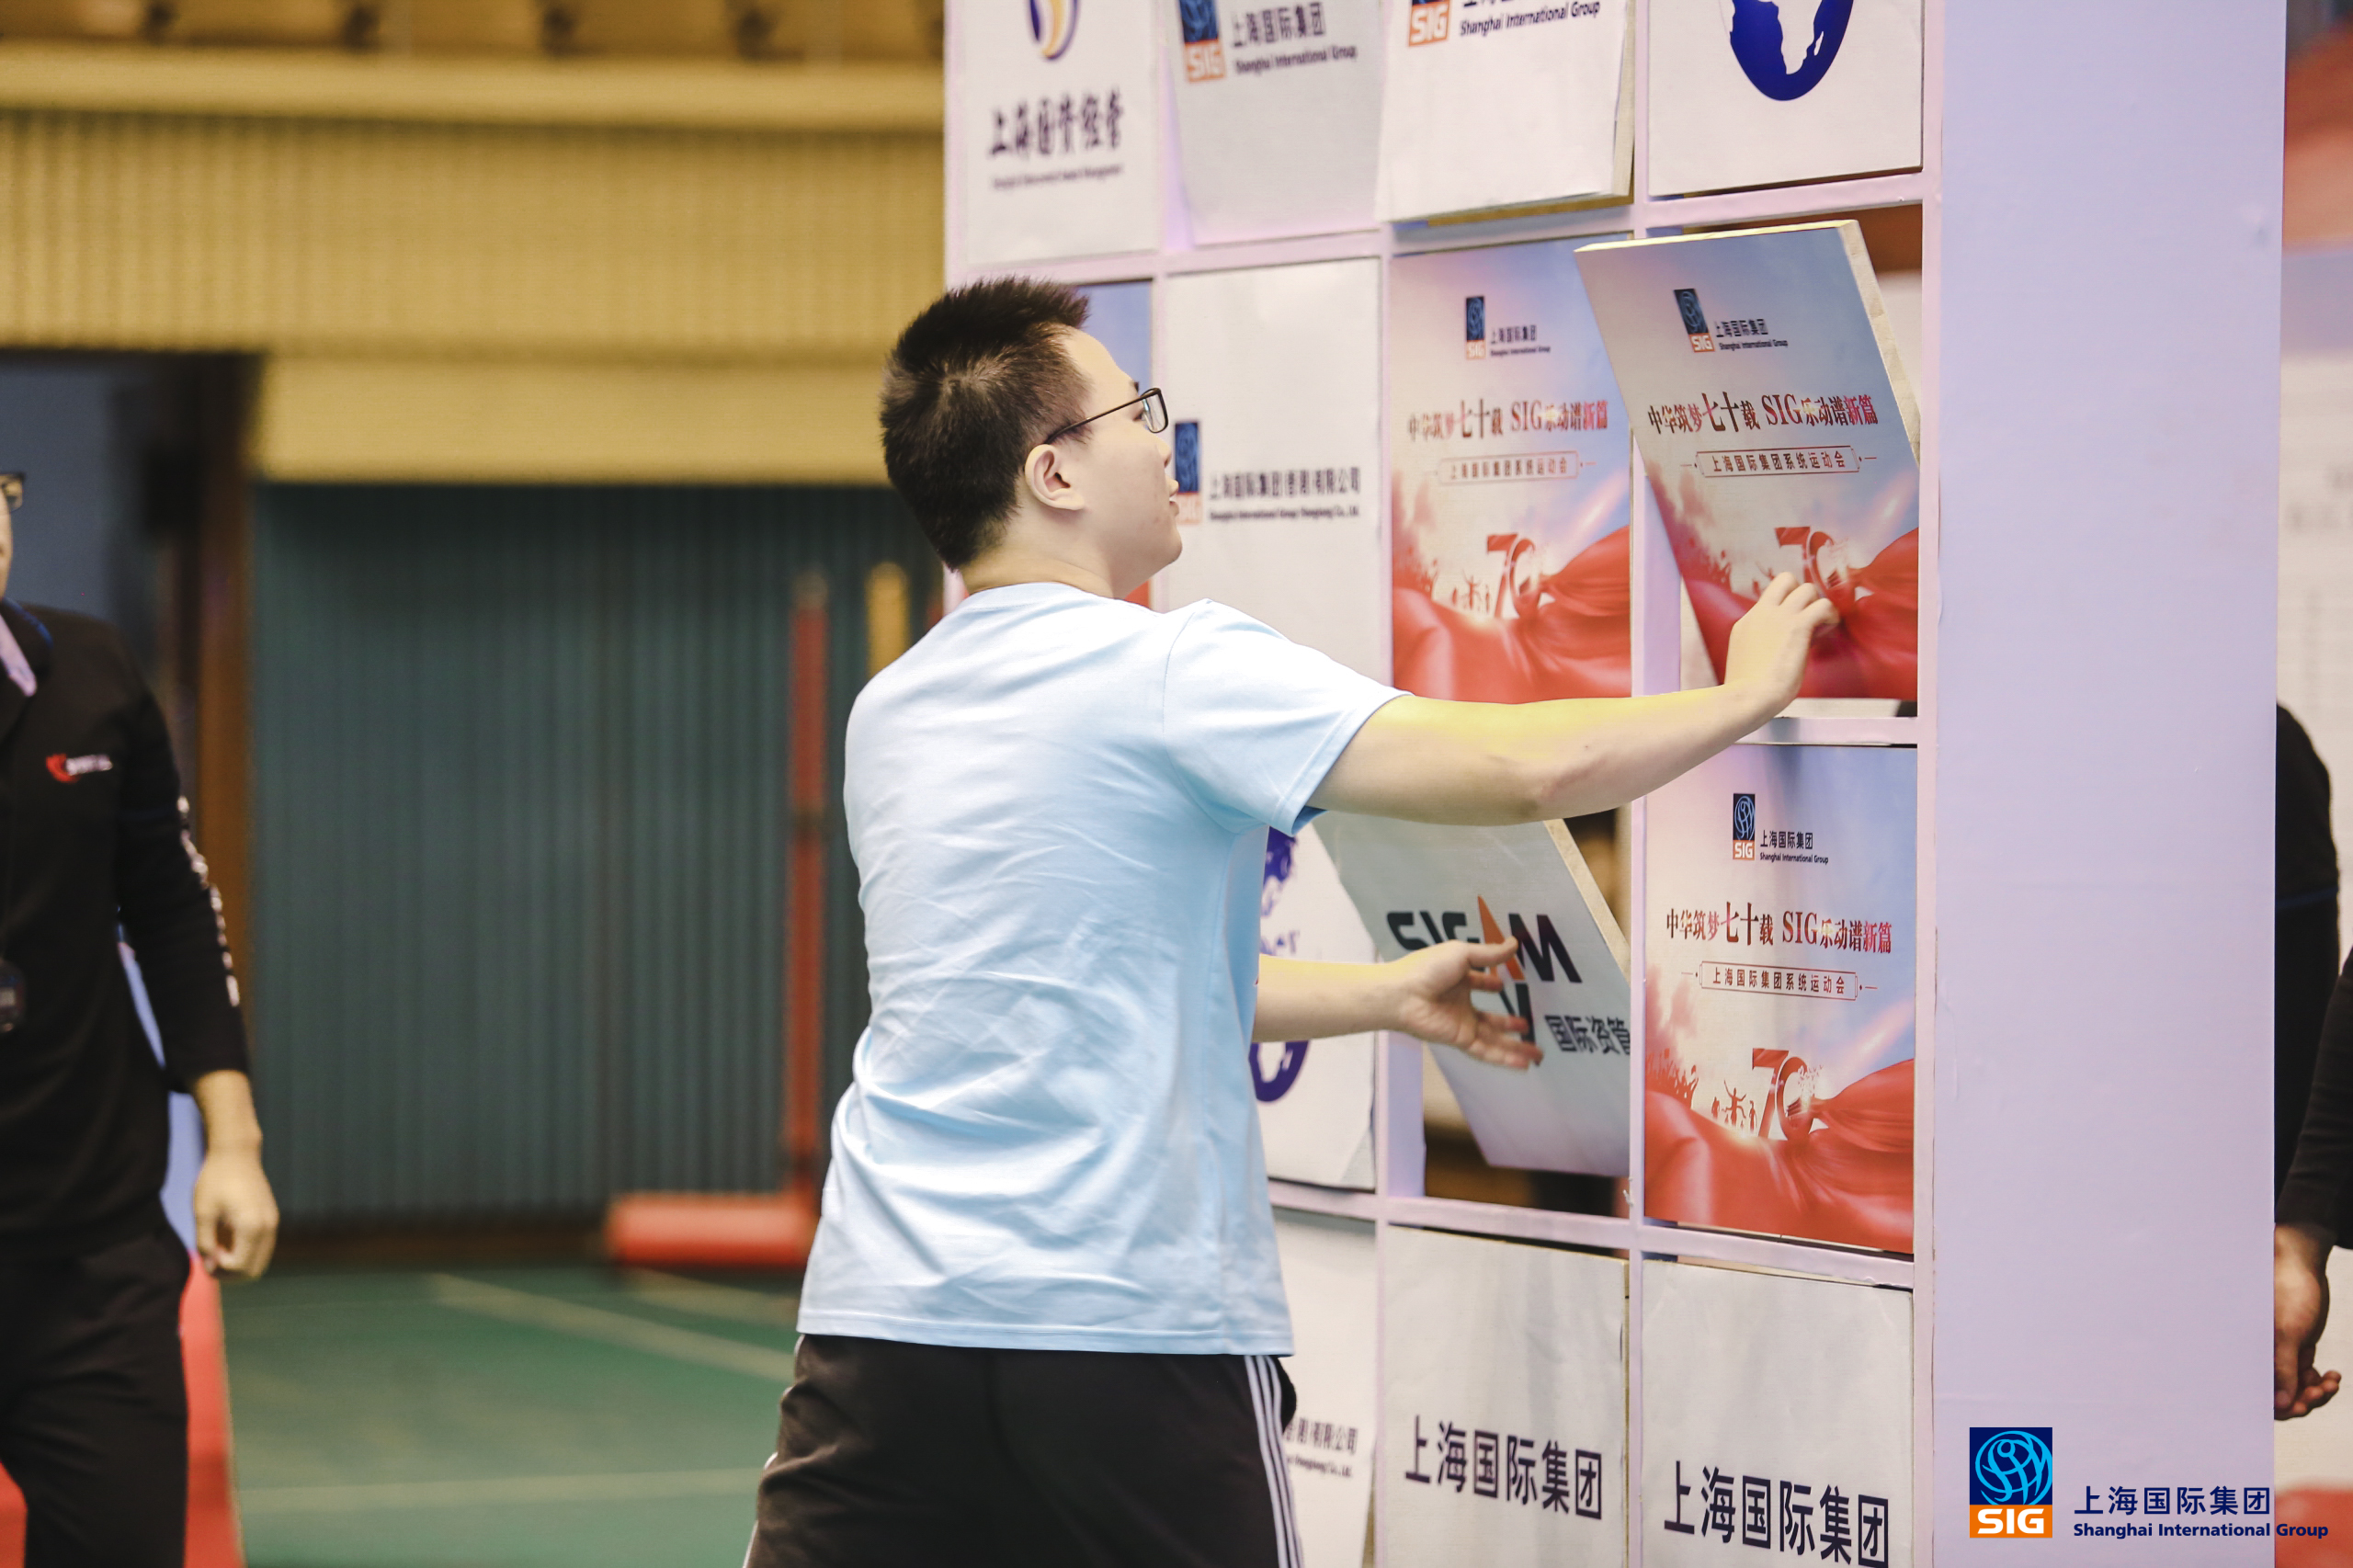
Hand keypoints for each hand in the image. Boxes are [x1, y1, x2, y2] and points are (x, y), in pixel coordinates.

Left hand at [192, 1147, 278, 1278]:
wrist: (236, 1154)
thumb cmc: (215, 1181)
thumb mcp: (203, 1214)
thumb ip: (205, 1243)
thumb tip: (210, 1267)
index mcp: (251, 1228)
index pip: (239, 1267)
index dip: (219, 1269)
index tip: (205, 1254)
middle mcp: (267, 1228)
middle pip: (254, 1271)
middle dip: (231, 1273)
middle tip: (210, 1260)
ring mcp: (272, 1223)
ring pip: (260, 1261)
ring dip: (239, 1263)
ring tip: (218, 1249)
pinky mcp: (271, 1218)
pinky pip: (262, 1247)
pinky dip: (246, 1252)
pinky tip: (228, 1239)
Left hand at [1386, 939, 1539, 1069]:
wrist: (1403, 994)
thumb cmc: (1426, 969)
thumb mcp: (1462, 953)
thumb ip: (1489, 953)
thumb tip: (1513, 944)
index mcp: (1457, 980)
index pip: (1478, 982)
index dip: (1490, 983)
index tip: (1504, 983)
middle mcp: (1459, 1004)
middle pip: (1490, 1018)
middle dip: (1509, 1023)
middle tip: (1528, 1025)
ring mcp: (1460, 1023)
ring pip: (1493, 1039)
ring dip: (1514, 1047)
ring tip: (1537, 1052)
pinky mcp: (1460, 1039)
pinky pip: (1486, 1051)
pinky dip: (1505, 1058)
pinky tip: (1522, 1063)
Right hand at [1722, 573, 1839, 711]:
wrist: (1749, 696)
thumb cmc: (1747, 690)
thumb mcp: (1746, 660)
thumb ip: (1760, 647)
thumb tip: (1780, 647)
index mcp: (1747, 623)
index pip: (1771, 599)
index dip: (1787, 608)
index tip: (1794, 627)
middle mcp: (1762, 613)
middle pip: (1786, 580)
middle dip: (1802, 594)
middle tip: (1809, 616)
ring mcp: (1780, 617)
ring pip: (1807, 588)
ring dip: (1819, 604)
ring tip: (1823, 625)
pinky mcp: (1798, 626)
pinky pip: (1823, 605)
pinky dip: (1831, 615)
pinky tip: (1830, 629)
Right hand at [2277, 1222, 2340, 1418]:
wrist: (2302, 1266)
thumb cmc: (2288, 1292)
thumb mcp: (2288, 1333)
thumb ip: (2283, 1369)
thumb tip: (2281, 1404)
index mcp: (2250, 1352)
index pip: (2259, 1394)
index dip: (2279, 1405)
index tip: (2302, 1405)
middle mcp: (2261, 1356)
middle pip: (2278, 1396)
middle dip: (2302, 1398)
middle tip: (2323, 1390)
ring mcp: (2278, 1354)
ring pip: (2295, 1390)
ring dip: (2315, 1391)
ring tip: (2331, 1381)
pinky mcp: (2293, 1350)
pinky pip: (2305, 1378)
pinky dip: (2319, 1381)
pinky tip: (2331, 1375)